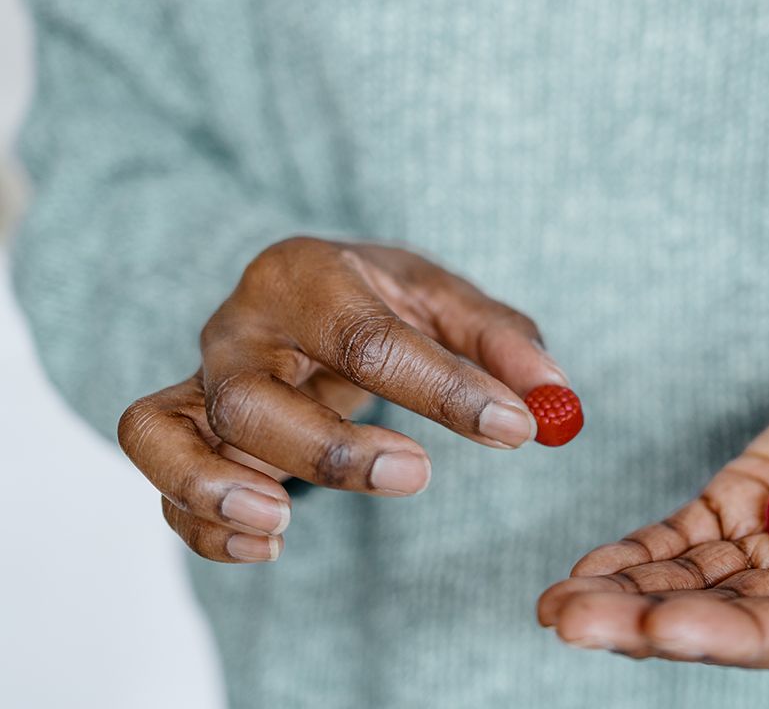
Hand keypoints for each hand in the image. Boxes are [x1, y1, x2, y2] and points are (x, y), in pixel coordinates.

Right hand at [118, 237, 566, 562]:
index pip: (364, 337)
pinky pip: (161, 484)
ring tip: (283, 526)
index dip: (441, 389)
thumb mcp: (445, 300)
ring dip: (218, 489)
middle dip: (329, 449)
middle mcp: (239, 328)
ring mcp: (200, 381)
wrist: (304, 295)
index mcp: (308, 277)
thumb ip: (501, 344)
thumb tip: (552, 399)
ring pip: (170, 435)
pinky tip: (267, 547)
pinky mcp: (183, 432)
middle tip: (418, 474)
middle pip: (250, 395)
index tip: (512, 429)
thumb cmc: (380, 299)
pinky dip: (199, 525)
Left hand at [538, 329, 768, 674]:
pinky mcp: (745, 503)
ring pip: (696, 586)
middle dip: (652, 623)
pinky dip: (636, 556)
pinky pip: (685, 541)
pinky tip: (583, 572)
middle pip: (732, 620)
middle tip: (572, 622)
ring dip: (626, 598)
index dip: (737, 635)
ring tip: (556, 604)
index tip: (666, 628)